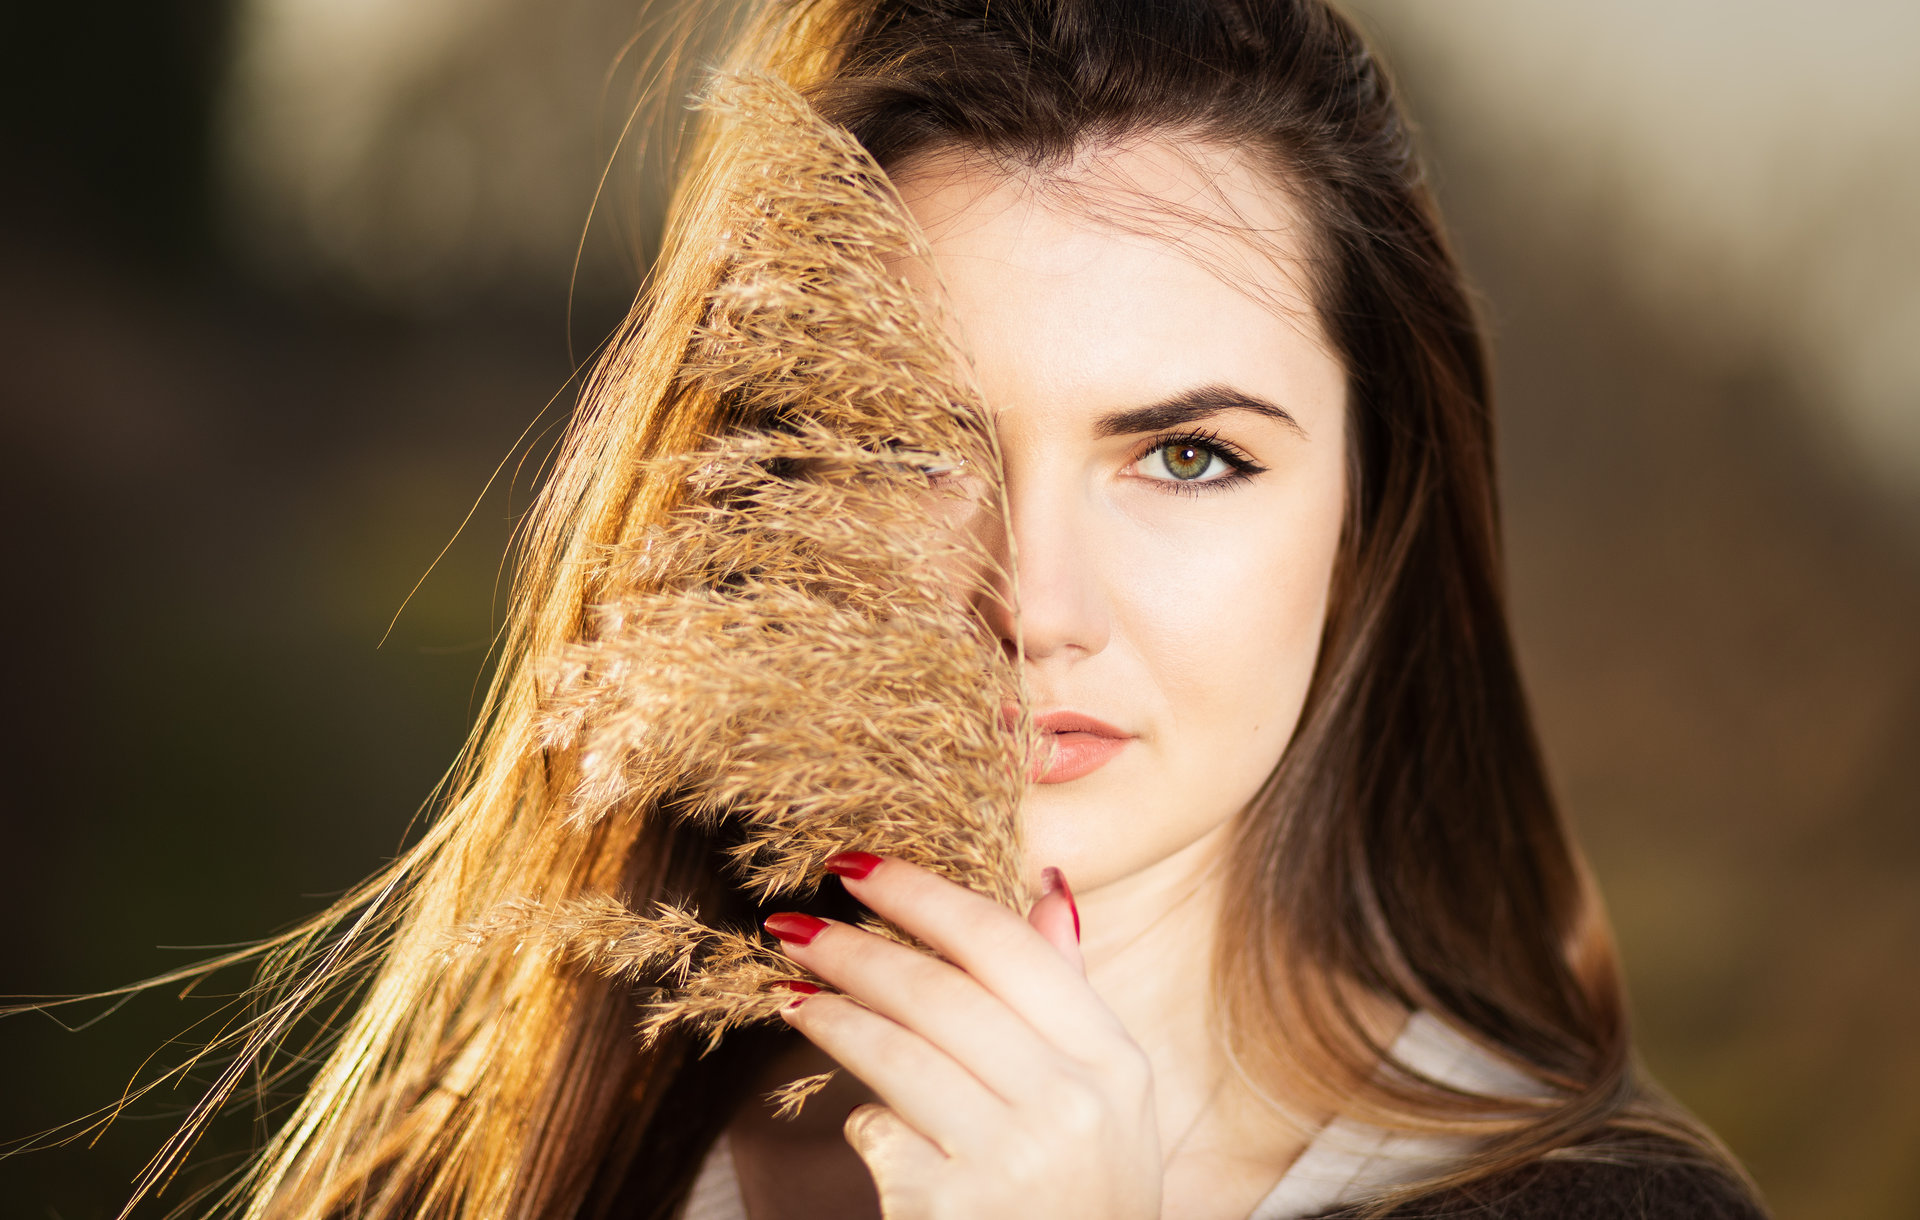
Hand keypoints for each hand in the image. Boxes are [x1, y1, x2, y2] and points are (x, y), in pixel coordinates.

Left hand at [763, 854, 1161, 1219]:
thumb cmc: (1085, 1193)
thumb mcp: (1110, 1098)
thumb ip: (1069, 994)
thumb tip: (1045, 886)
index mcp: (1113, 1060)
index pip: (1005, 946)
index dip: (923, 895)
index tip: (858, 868)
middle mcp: (1070, 1104)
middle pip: (939, 992)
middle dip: (855, 949)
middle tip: (792, 925)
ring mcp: (1011, 1160)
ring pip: (894, 1053)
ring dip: (831, 1014)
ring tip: (789, 991)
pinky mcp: (952, 1208)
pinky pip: (881, 1133)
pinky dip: (867, 1120)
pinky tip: (862, 1116)